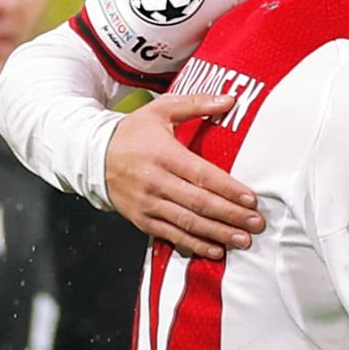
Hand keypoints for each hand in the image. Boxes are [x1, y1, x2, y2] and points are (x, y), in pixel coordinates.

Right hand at [105, 90, 262, 258]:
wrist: (93, 155)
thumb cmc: (132, 132)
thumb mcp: (161, 110)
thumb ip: (196, 103)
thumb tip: (229, 99)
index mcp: (163, 154)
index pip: (202, 175)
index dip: (228, 189)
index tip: (251, 199)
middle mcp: (155, 181)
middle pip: (199, 203)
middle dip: (230, 216)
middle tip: (256, 224)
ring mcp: (147, 203)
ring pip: (187, 223)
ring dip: (217, 234)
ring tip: (242, 240)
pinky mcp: (141, 220)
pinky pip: (171, 235)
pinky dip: (194, 245)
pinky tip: (215, 250)